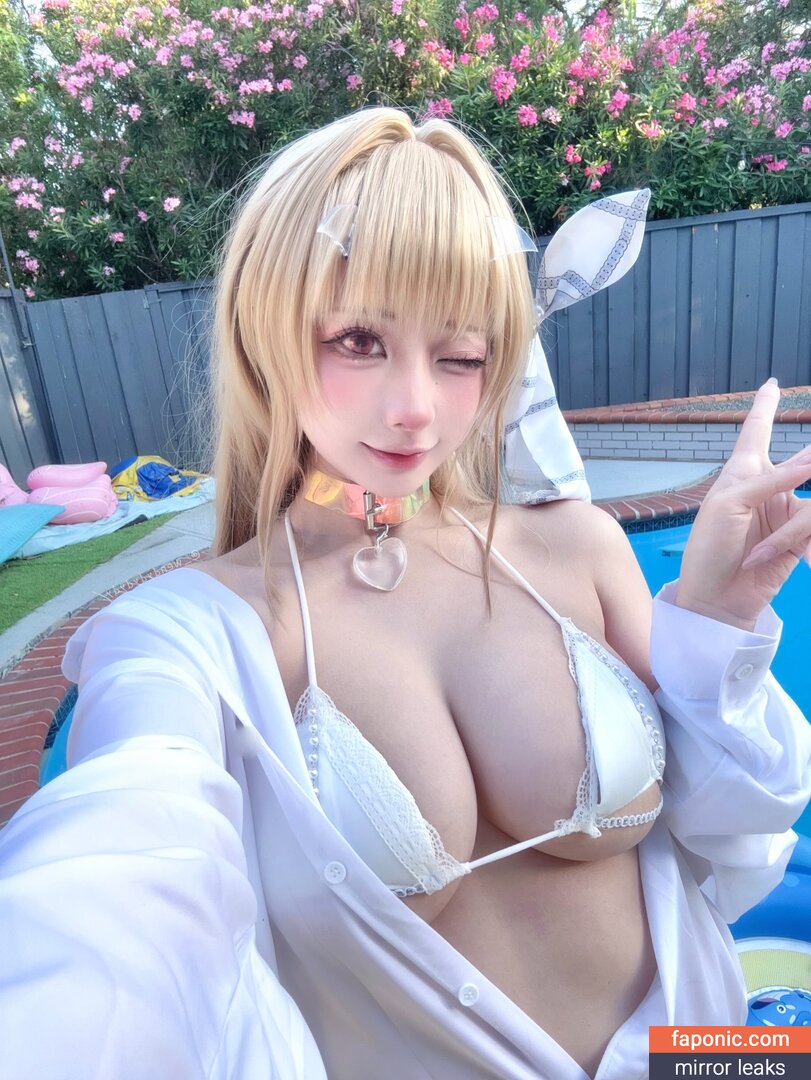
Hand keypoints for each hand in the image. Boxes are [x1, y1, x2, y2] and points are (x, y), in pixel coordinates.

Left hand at [675, 379, 810, 630]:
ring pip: (810, 504)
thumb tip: (808, 464)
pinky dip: (801, 541)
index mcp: (742, 472)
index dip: (764, 407)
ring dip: (793, 530)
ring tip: (762, 550)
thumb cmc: (710, 549)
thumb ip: (770, 481)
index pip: (756, 432)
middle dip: (805, 463)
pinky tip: (782, 557)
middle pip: (802, 461)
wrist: (716, 598)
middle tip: (805, 466)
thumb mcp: (729, 507)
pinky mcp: (800, 539)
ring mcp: (786, 512)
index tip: (770, 385)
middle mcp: (767, 487)